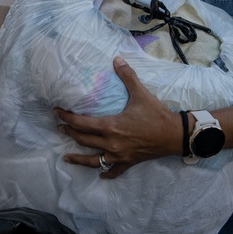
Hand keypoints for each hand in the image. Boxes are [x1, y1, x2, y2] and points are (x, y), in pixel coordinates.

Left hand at [55, 57, 177, 177]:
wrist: (175, 135)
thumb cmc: (157, 115)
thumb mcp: (140, 94)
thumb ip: (127, 76)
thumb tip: (117, 59)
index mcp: (111, 127)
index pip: (81, 123)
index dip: (66, 118)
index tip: (57, 113)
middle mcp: (111, 144)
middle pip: (83, 140)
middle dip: (69, 133)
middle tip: (60, 128)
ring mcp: (119, 155)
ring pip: (93, 161)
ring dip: (79, 159)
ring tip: (66, 157)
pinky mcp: (129, 162)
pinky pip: (114, 171)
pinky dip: (106, 173)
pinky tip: (100, 175)